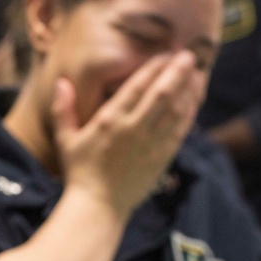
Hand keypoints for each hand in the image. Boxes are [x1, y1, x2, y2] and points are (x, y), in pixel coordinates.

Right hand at [53, 51, 204, 216]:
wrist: (98, 206)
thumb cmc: (79, 172)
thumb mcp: (66, 138)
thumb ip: (63, 108)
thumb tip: (62, 82)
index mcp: (110, 120)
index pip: (137, 86)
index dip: (153, 67)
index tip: (164, 53)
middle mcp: (134, 129)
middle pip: (162, 93)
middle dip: (177, 72)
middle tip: (189, 55)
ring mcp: (151, 144)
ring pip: (176, 110)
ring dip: (189, 89)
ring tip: (198, 72)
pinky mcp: (162, 158)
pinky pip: (180, 130)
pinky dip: (190, 112)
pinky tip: (195, 100)